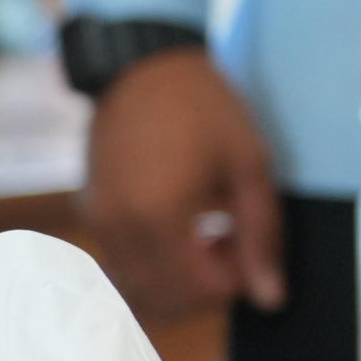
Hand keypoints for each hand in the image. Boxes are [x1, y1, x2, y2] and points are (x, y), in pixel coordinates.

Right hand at [79, 47, 282, 318]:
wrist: (141, 63)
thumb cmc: (204, 108)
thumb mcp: (248, 166)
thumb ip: (260, 236)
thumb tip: (270, 298)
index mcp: (161, 217)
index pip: (200, 290)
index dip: (234, 280)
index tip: (246, 243)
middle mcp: (121, 227)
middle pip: (166, 298)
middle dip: (204, 285)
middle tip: (228, 242)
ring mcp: (100, 219)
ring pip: (139, 285)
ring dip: (176, 277)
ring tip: (201, 234)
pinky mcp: (90, 208)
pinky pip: (121, 260)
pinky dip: (151, 260)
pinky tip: (172, 223)